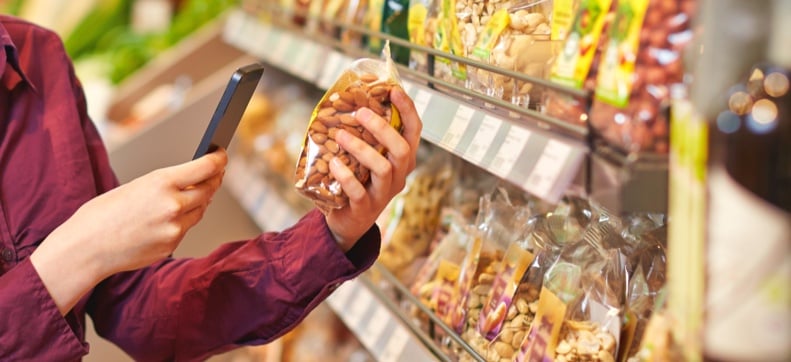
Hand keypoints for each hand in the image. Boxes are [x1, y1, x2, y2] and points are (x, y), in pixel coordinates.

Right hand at [30, 149, 227, 313]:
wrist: (85, 249)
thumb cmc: (102, 214)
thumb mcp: (135, 186)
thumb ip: (167, 185)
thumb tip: (192, 182)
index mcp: (162, 183)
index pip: (206, 167)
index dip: (219, 160)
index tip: (221, 155)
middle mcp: (173, 206)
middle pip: (209, 189)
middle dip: (213, 180)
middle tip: (215, 173)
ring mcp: (174, 229)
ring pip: (200, 211)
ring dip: (199, 201)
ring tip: (195, 192)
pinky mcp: (171, 246)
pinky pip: (186, 229)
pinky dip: (183, 221)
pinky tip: (172, 217)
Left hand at [324, 86, 421, 250]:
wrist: (349, 222)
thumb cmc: (358, 180)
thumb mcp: (366, 157)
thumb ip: (365, 135)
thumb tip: (345, 99)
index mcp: (403, 160)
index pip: (414, 132)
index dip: (408, 110)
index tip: (394, 91)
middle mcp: (399, 176)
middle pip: (402, 150)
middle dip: (383, 128)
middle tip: (361, 112)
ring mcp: (384, 194)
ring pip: (383, 168)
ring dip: (361, 149)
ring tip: (340, 135)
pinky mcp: (366, 208)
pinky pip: (359, 191)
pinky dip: (345, 176)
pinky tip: (333, 163)